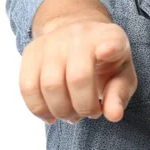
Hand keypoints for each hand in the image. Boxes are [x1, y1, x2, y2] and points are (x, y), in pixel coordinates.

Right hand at [19, 18, 137, 124]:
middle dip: (84, 107)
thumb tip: (113, 115)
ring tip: (72, 115)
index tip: (108, 51)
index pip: (112, 40)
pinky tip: (51, 115)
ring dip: (61, 111)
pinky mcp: (31, 51)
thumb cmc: (105, 63)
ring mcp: (53, 40)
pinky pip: (27, 87)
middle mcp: (81, 33)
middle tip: (89, 113)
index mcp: (111, 37)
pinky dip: (38, 109)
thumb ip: (119, 95)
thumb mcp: (122, 76)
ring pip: (50, 85)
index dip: (111, 47)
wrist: (77, 39)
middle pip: (78, 77)